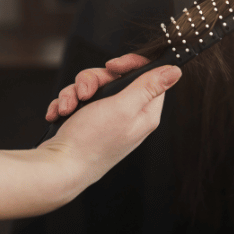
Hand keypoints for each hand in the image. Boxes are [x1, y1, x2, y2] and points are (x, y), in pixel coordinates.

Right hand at [40, 54, 180, 185]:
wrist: (58, 168)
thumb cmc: (91, 141)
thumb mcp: (123, 107)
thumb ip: (149, 86)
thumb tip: (176, 71)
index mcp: (145, 112)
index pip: (149, 75)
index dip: (130, 65)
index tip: (112, 66)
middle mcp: (128, 115)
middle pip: (115, 78)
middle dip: (93, 81)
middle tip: (85, 94)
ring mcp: (106, 120)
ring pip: (92, 87)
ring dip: (74, 93)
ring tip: (67, 109)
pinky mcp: (87, 123)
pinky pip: (78, 100)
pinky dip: (66, 104)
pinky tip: (59, 115)